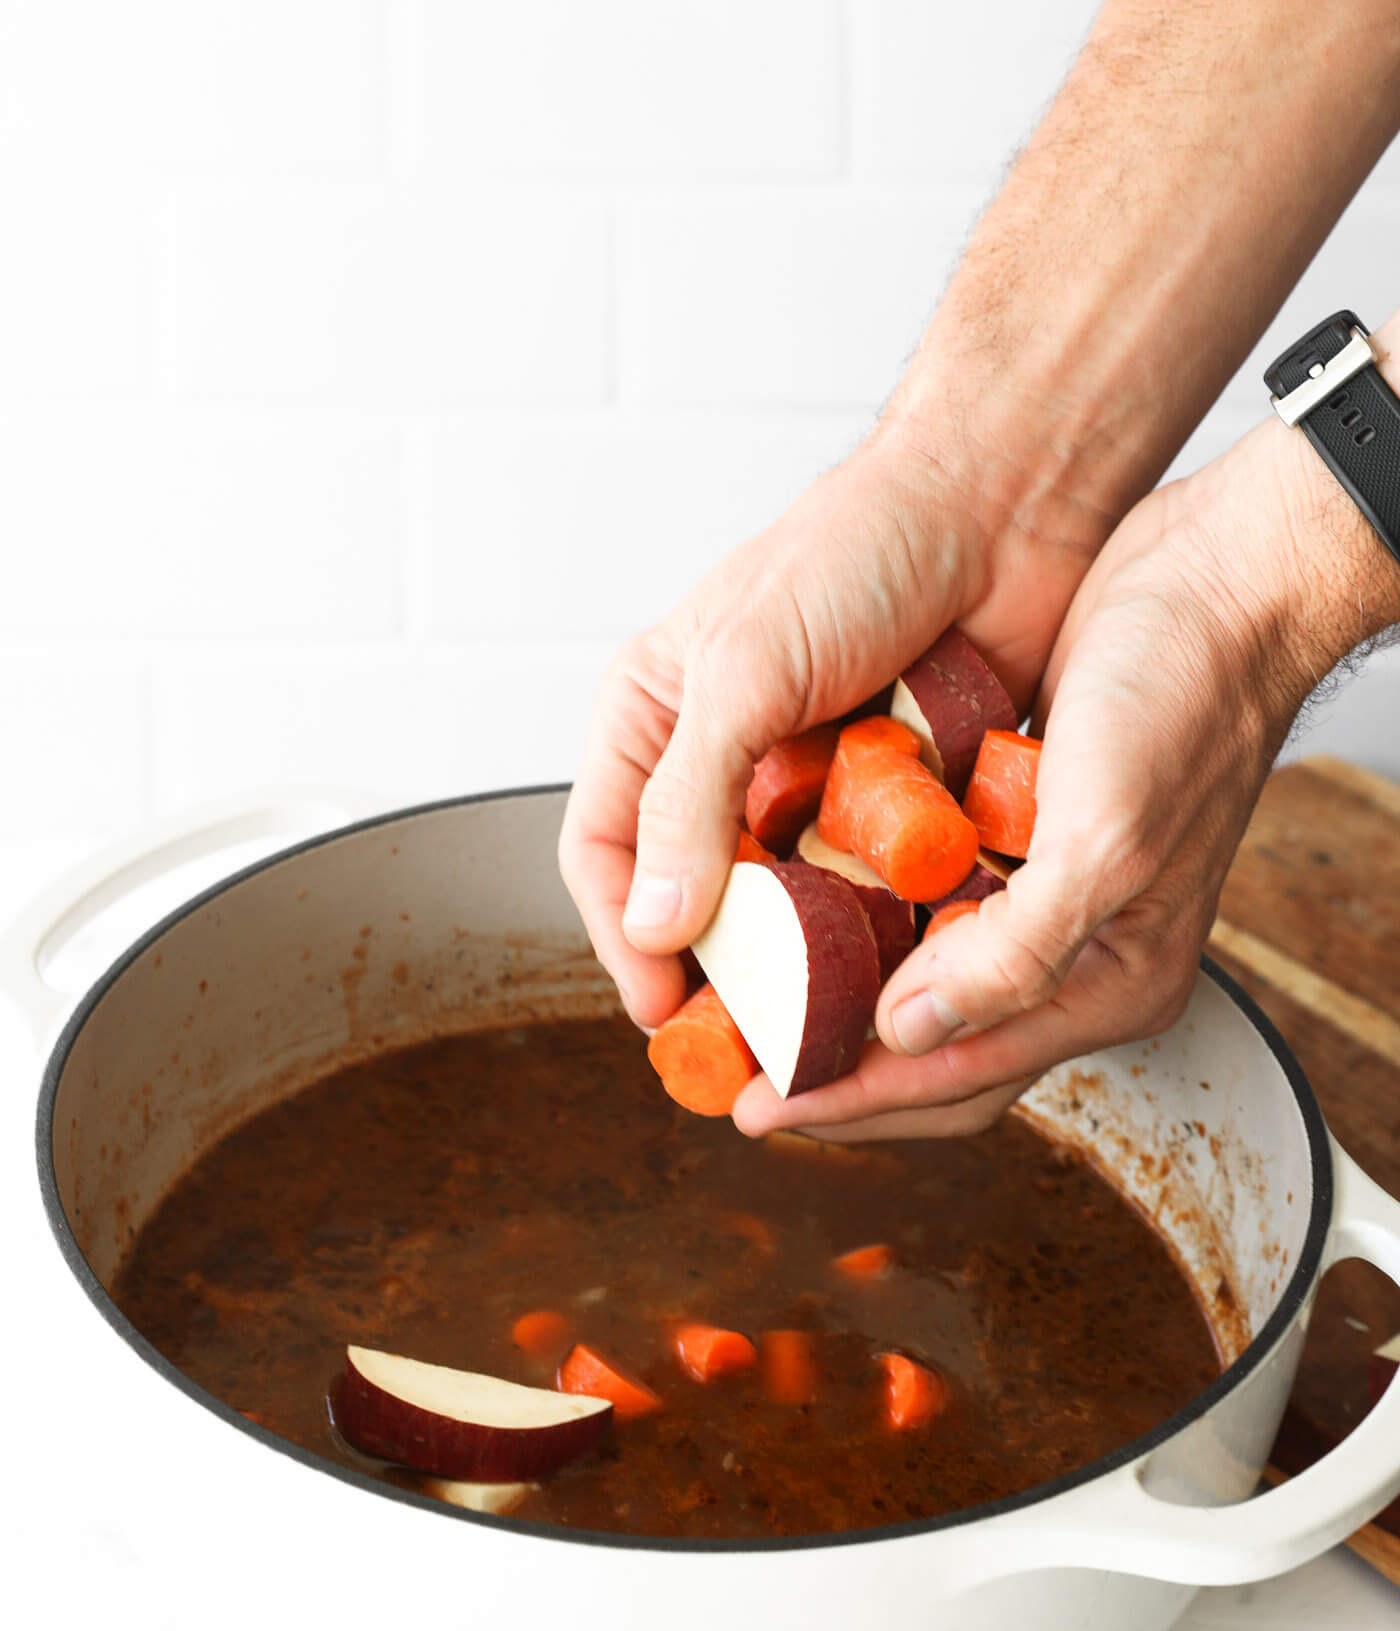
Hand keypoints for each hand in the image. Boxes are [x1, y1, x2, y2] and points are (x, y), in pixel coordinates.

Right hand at [558, 412, 1099, 1029]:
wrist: (1005, 505)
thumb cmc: (862, 547)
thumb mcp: (748, 668)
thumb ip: (691, 796)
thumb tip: (655, 922)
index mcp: (656, 718)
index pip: (605, 855)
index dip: (623, 940)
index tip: (661, 1006)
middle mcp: (723, 764)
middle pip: (691, 900)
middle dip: (712, 972)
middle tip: (738, 1038)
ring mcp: (808, 791)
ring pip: (781, 911)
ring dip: (795, 965)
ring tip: (815, 1019)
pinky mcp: (887, 809)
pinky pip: (866, 894)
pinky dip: (871, 933)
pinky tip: (886, 967)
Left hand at [736, 409, 1399, 1139]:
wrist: (1222, 581)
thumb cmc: (1183, 698)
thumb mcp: (1104, 836)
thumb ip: (1014, 955)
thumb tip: (908, 1033)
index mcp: (1112, 985)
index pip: (957, 1079)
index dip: (849, 1098)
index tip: (758, 1106)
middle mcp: (1081, 962)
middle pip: (938, 1059)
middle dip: (840, 1074)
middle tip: (739, 1073)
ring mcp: (1049, 908)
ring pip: (926, 992)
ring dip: (846, 1005)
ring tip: (753, 1005)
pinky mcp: (1022, 848)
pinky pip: (930, 916)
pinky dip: (868, 930)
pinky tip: (802, 914)